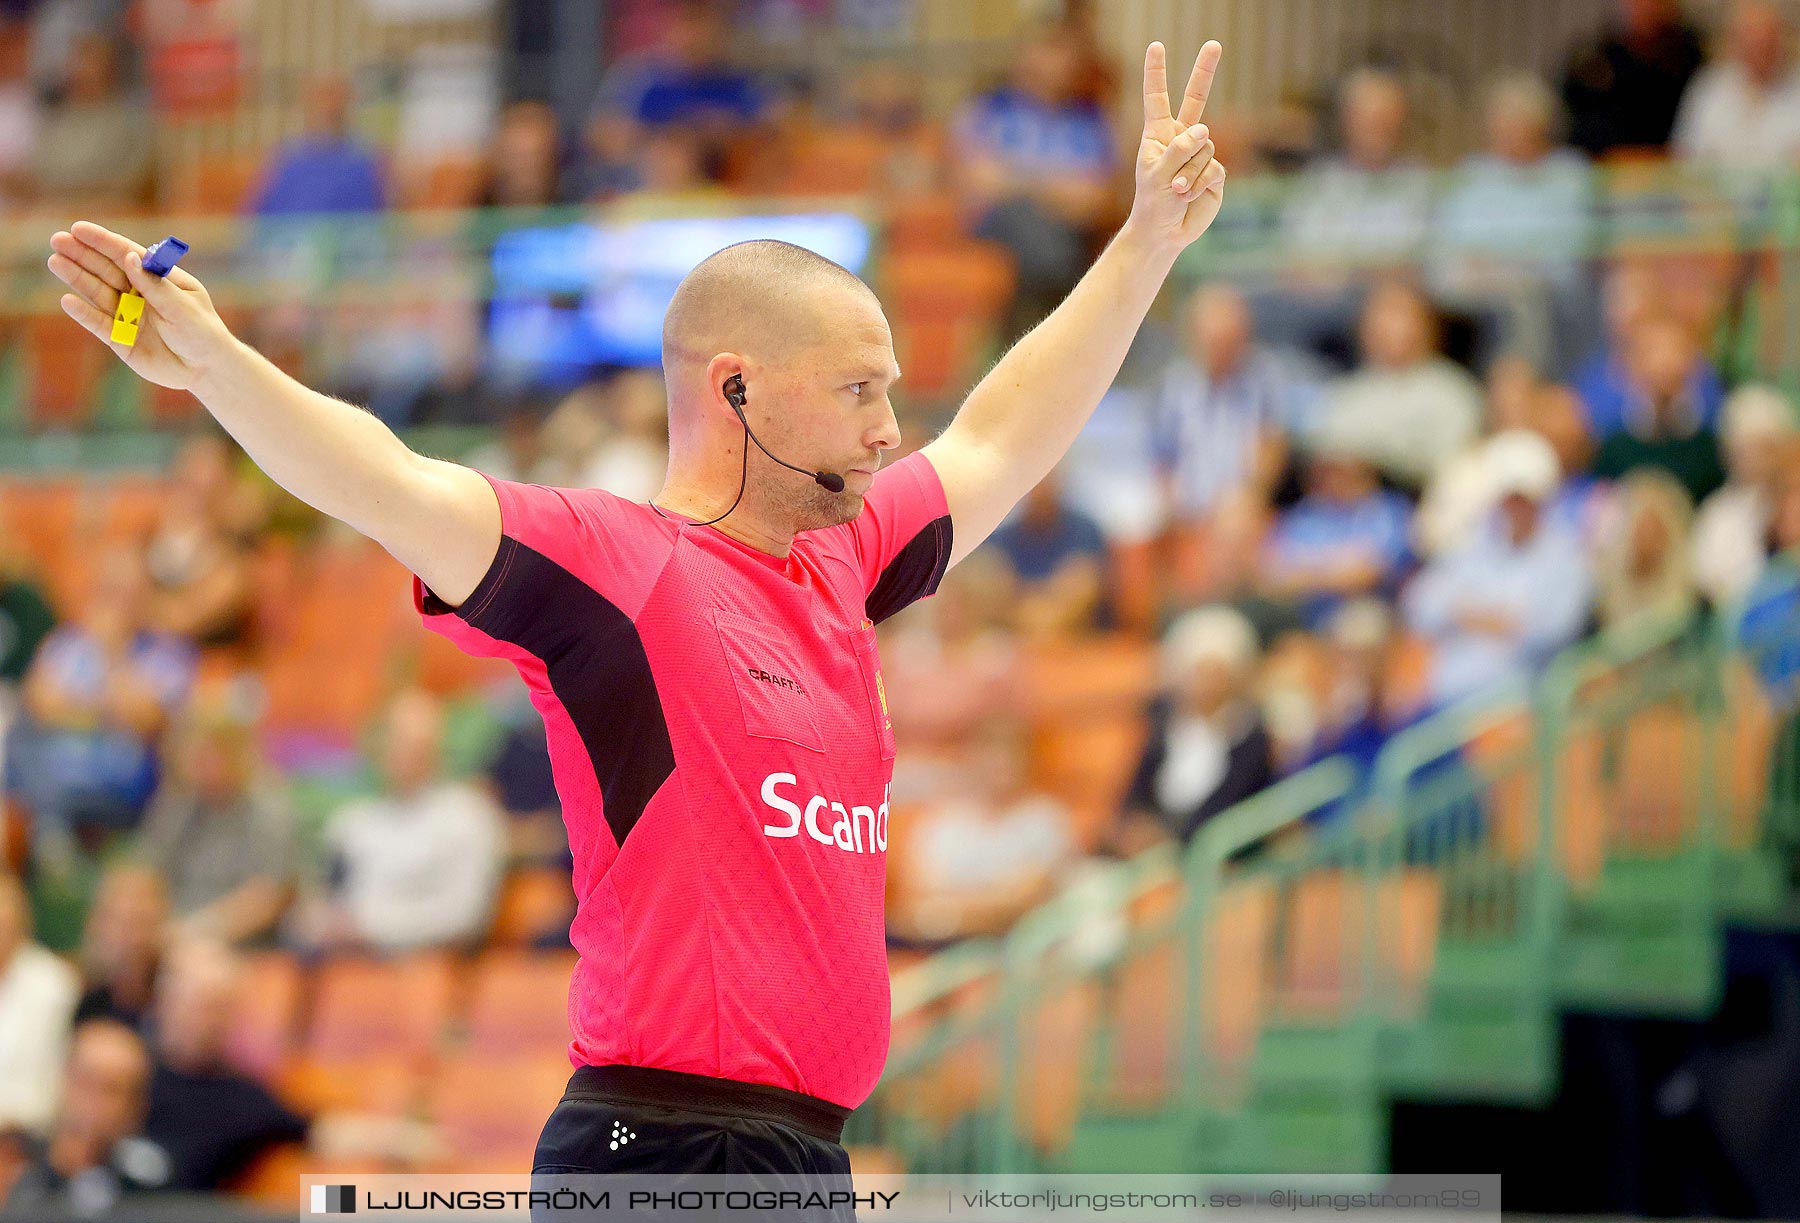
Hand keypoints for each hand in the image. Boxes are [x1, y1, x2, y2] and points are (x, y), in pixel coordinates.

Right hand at [47, 221, 236, 392]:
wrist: (206, 370)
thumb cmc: (202, 333)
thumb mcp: (183, 307)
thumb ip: (156, 285)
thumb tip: (129, 257)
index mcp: (158, 279)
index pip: (126, 255)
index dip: (103, 242)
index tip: (78, 228)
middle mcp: (139, 293)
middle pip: (106, 270)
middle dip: (82, 255)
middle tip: (57, 239)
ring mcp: (128, 315)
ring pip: (97, 293)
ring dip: (77, 277)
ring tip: (55, 261)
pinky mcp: (120, 339)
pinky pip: (99, 324)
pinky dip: (84, 313)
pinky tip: (67, 300)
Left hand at [1123, 40, 1226, 253]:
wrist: (1165, 232)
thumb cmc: (1153, 203)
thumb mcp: (1157, 175)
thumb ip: (1177, 150)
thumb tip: (1203, 130)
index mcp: (1158, 134)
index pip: (1157, 98)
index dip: (1156, 73)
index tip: (1156, 46)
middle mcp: (1181, 138)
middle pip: (1197, 99)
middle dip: (1205, 71)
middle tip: (1214, 43)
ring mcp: (1200, 154)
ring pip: (1203, 148)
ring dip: (1188, 173)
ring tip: (1176, 191)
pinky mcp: (1215, 172)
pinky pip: (1212, 168)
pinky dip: (1199, 183)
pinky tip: (1188, 196)